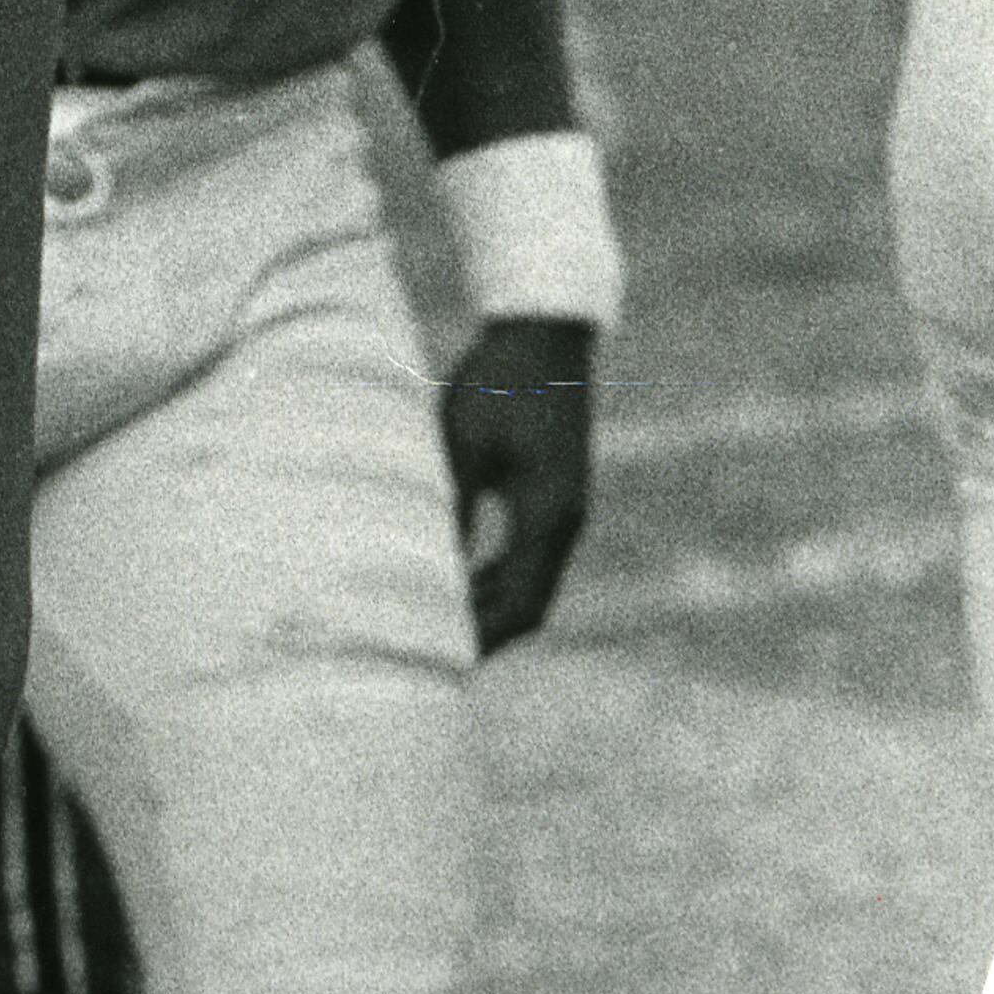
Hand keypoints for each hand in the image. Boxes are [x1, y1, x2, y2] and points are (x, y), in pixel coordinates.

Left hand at [439, 311, 594, 653]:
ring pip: (532, 583)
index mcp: (547, 516)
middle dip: (486, 634)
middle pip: (529, 605)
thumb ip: (452, 506)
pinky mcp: (556, 494)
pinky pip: (531, 556)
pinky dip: (499, 578)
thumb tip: (429, 567)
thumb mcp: (463, 441)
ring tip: (441, 629)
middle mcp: (564, 522)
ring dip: (492, 608)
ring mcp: (565, 510)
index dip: (480, 636)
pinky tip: (461, 580)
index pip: (517, 605)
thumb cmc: (498, 380)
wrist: (544, 334)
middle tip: (433, 657)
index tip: (440, 659)